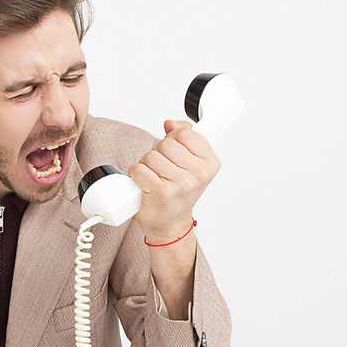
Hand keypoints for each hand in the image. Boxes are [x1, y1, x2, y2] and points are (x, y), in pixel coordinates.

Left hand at [127, 119, 220, 240]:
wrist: (171, 223)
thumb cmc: (179, 192)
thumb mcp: (191, 163)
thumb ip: (184, 137)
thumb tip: (170, 123)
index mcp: (209, 163)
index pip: (186, 133)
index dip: (174, 138)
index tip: (175, 151)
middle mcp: (198, 174)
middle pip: (166, 144)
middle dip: (158, 152)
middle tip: (162, 168)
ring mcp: (180, 184)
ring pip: (150, 156)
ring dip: (146, 164)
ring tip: (154, 177)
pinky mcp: (161, 192)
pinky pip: (139, 169)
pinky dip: (136, 174)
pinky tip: (145, 183)